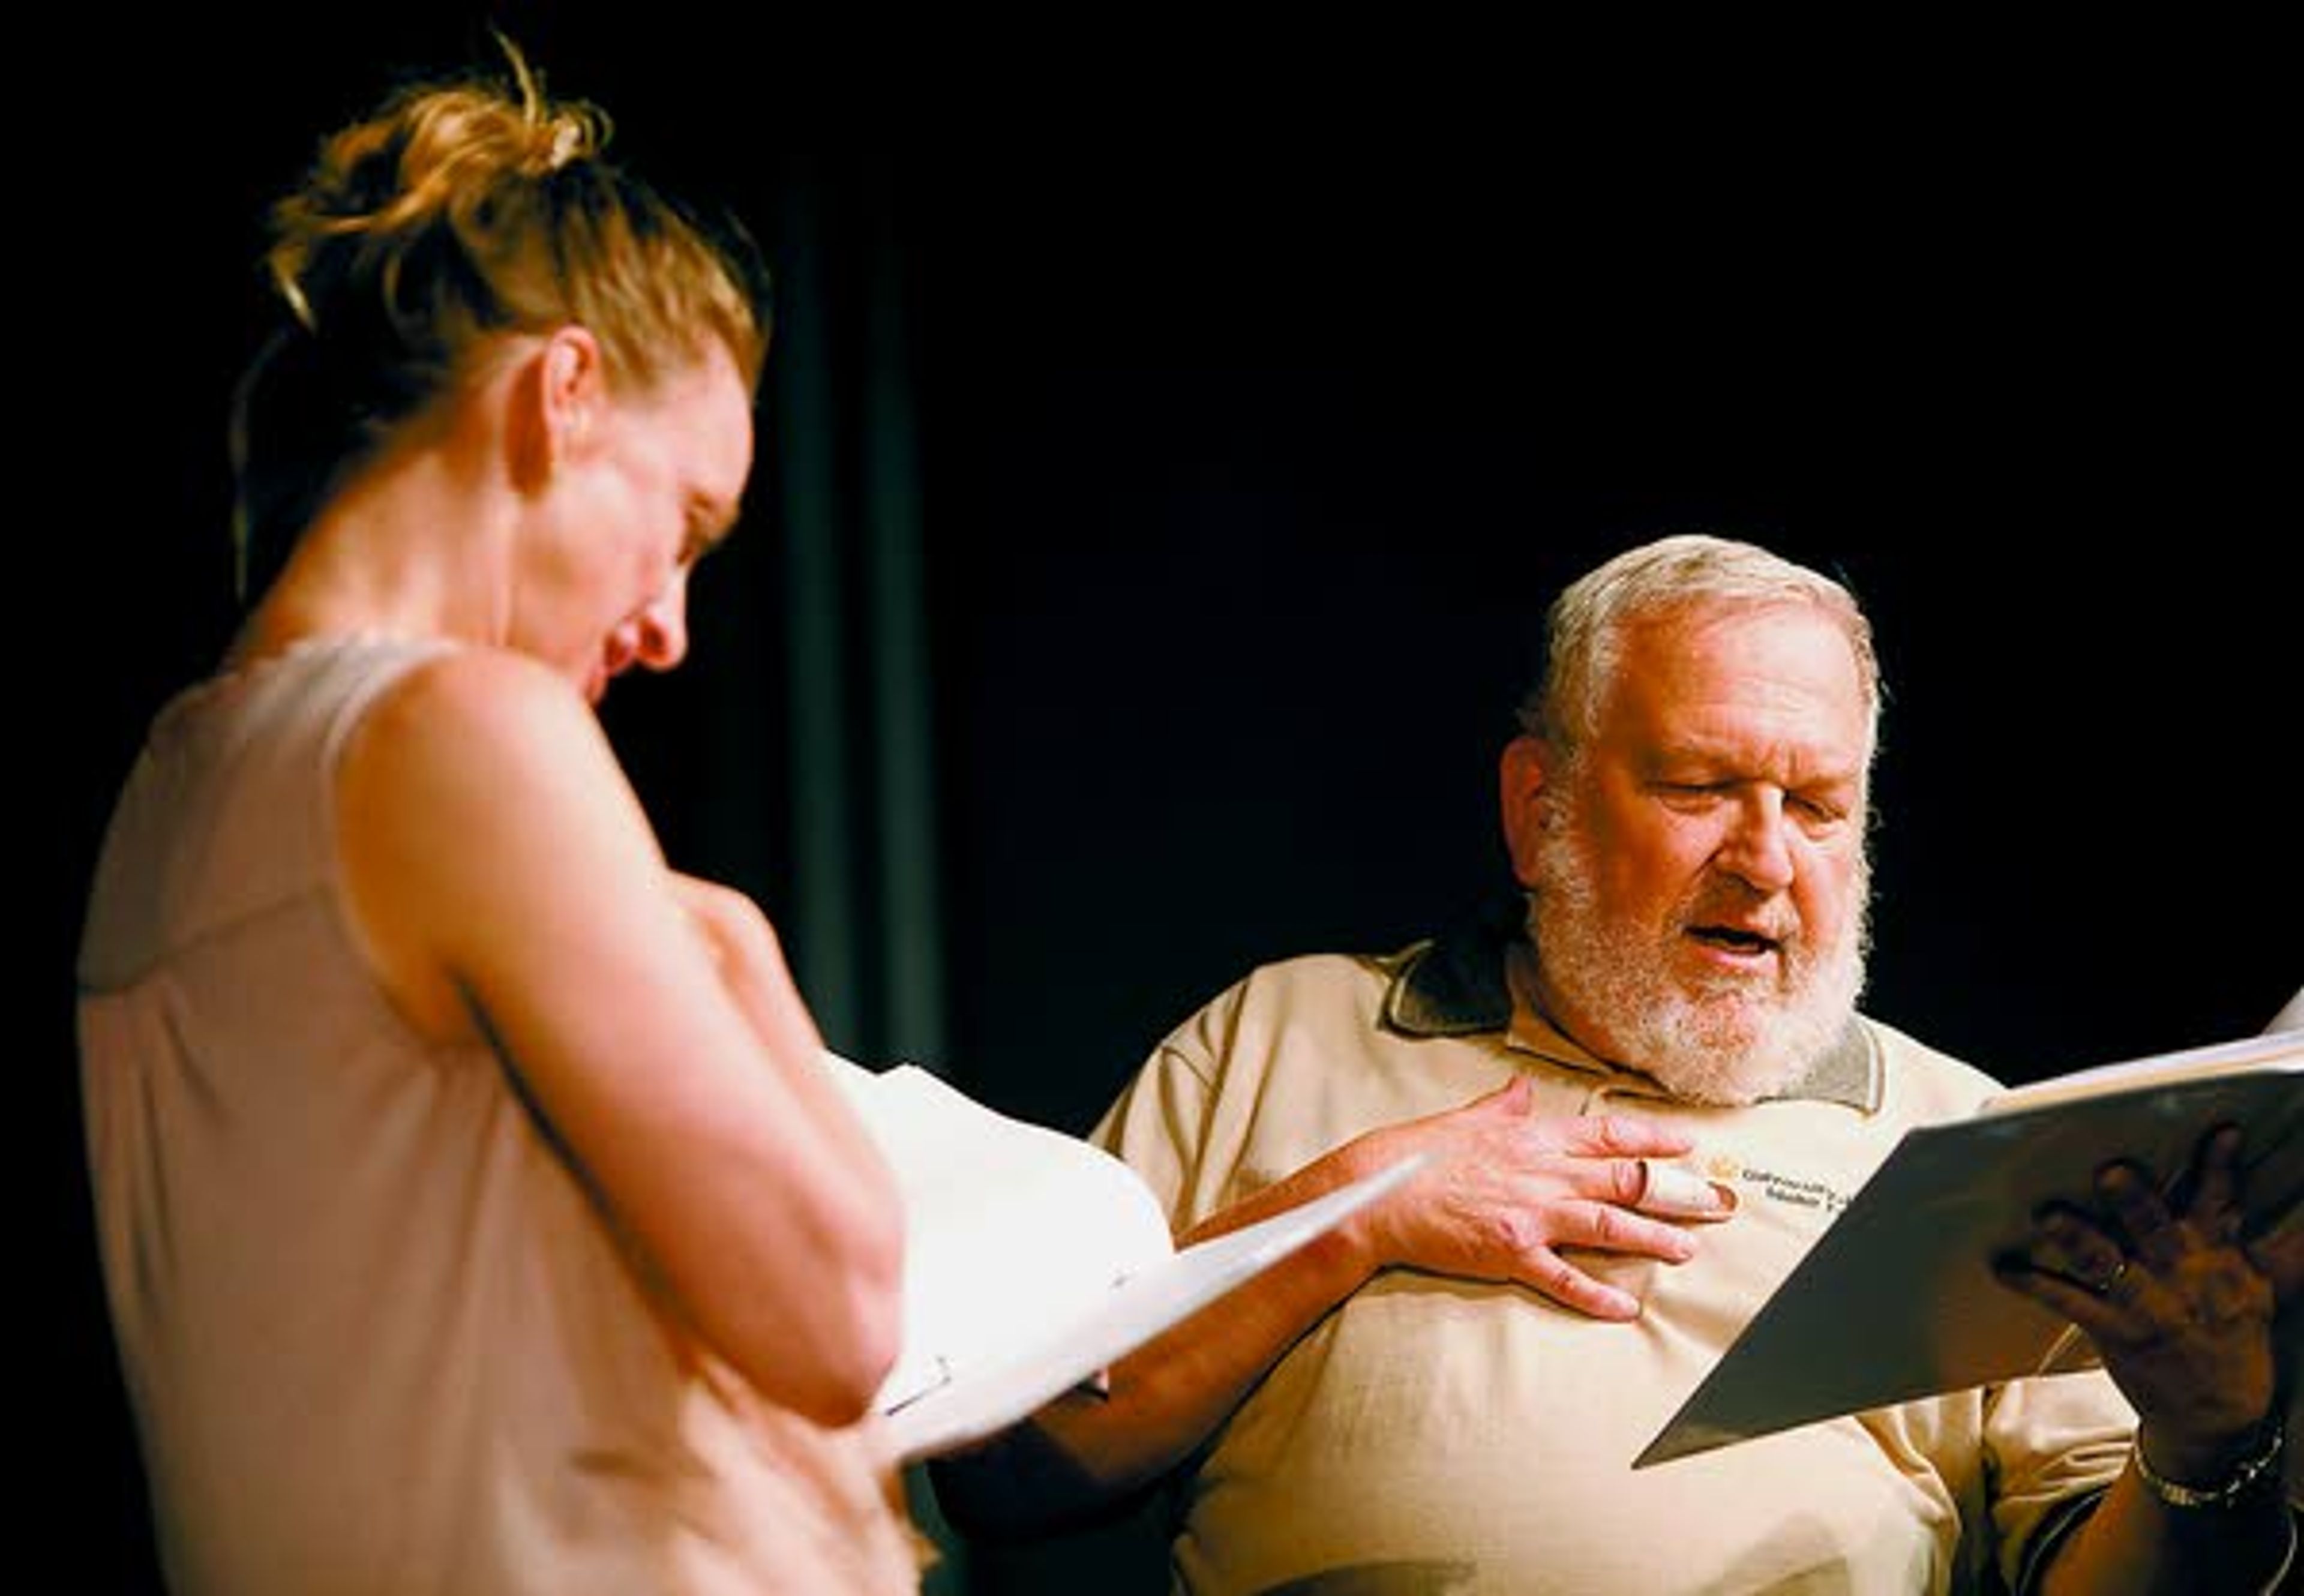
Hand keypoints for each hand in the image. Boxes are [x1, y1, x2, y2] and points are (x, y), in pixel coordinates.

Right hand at [1347, 1075, 1734, 1320]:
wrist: (1381, 1194)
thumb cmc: (1420, 1155)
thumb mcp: (1466, 1119)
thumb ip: (1503, 1105)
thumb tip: (1523, 1088)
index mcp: (1533, 1138)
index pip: (1607, 1135)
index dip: (1651, 1139)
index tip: (1687, 1144)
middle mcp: (1541, 1174)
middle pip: (1623, 1180)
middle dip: (1675, 1192)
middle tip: (1716, 1202)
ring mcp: (1530, 1215)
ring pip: (1607, 1224)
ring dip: (1653, 1238)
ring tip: (1688, 1250)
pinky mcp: (1511, 1253)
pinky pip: (1564, 1277)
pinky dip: (1596, 1294)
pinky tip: (1625, 1307)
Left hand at [1994, 1124, 2281, 1472]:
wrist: (2220, 1416)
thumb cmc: (2233, 1339)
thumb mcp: (2256, 1288)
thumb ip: (2248, 1240)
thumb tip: (2278, 1200)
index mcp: (2219, 1260)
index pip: (2221, 1205)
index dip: (2220, 1169)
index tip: (2222, 1133)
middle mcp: (2184, 1279)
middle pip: (2158, 1230)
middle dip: (2136, 1201)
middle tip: (2112, 1171)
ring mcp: (2149, 1307)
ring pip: (2109, 1264)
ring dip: (2078, 1238)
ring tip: (2049, 1214)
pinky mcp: (2117, 1332)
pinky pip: (2069, 1303)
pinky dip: (2035, 1283)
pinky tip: (2005, 1266)